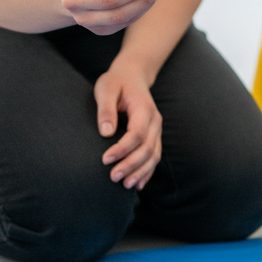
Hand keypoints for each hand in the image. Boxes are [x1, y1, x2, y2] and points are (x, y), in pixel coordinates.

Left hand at [94, 67, 162, 189]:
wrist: (132, 75)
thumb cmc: (116, 82)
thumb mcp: (106, 88)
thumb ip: (106, 109)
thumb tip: (106, 133)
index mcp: (144, 109)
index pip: (137, 134)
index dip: (122, 149)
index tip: (105, 159)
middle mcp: (155, 121)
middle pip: (147, 148)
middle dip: (131, 165)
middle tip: (113, 177)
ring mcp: (157, 129)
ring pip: (154, 155)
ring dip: (141, 172)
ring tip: (125, 185)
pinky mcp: (154, 135)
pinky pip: (155, 156)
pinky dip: (148, 171)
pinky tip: (138, 184)